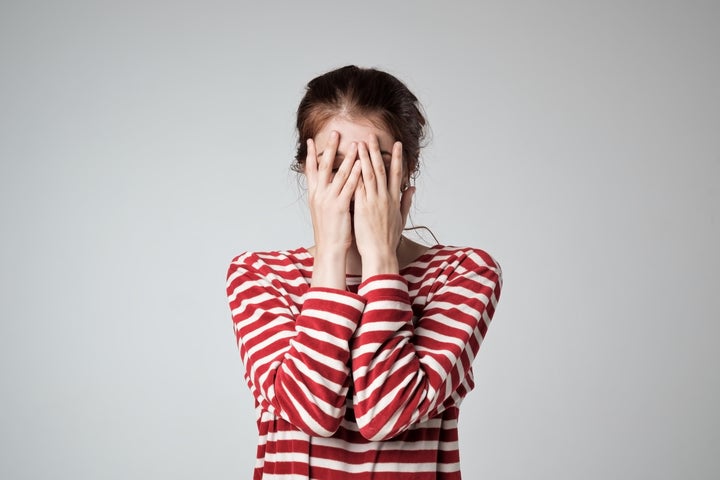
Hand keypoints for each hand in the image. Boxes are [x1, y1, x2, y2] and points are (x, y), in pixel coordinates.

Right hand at [305, 132, 361, 288]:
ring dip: (348, 157)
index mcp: (314, 196)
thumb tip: (327, 187)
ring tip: (355, 143)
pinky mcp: (340, 206)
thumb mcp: (323, 212)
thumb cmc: (330, 232)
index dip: (310, 155)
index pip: (310, 170)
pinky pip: (350, 187)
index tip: (310, 141)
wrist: (329, 250)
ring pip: (339, 174)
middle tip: (335, 132)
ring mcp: (329, 200)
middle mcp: (319, 195)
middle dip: (329, 148)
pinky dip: (356, 174)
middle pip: (323, 167)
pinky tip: (362, 164)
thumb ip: (325, 196)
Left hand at [352, 135, 413, 279]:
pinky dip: (355, 175)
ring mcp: (374, 201)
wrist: (380, 253)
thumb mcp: (401, 219)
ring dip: (364, 158)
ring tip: (359, 143)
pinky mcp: (362, 207)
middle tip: (371, 136)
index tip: (396, 144)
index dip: (397, 158)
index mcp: (394, 199)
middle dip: (376, 151)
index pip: (397, 174)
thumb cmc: (389, 239)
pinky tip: (350, 164)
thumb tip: (412, 188)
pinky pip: (358, 187)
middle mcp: (385, 197)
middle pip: (381, 169)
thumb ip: (406, 201)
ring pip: (369, 174)